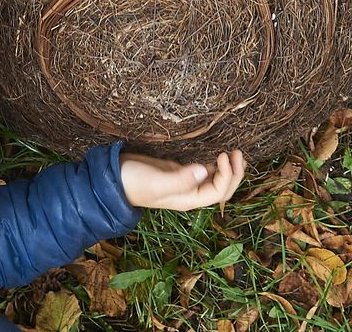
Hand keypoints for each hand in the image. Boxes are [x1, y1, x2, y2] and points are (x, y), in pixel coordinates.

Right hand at [120, 150, 246, 210]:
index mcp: (188, 199)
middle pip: (222, 189)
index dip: (227, 175)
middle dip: (234, 173)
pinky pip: (203, 169)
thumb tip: (205, 170)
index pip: (218, 192)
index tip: (224, 155)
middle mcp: (190, 192)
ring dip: (228, 169)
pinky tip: (217, 153)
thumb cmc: (133, 182)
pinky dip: (214, 163)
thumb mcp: (157, 182)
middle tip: (238, 153)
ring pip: (215, 179)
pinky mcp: (178, 170)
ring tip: (235, 153)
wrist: (113, 178)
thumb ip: (180, 179)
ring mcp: (184, 181)